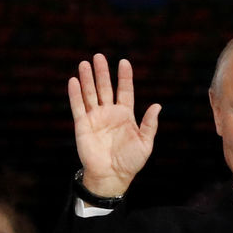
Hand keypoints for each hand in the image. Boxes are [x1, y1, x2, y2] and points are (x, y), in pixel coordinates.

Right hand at [68, 54, 160, 196]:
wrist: (112, 176)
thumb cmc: (130, 161)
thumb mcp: (145, 143)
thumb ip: (149, 124)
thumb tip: (157, 105)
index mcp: (125, 115)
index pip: (125, 91)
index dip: (124, 77)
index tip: (124, 62)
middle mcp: (109, 113)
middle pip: (105, 88)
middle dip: (102, 72)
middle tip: (99, 56)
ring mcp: (95, 118)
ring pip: (90, 94)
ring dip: (87, 79)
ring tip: (85, 63)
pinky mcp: (83, 125)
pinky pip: (78, 107)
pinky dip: (75, 94)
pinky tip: (74, 80)